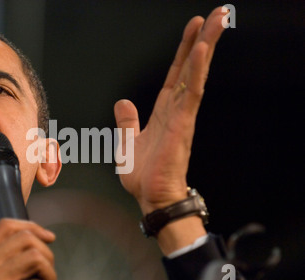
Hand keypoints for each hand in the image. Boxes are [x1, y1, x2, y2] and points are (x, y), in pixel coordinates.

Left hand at [115, 7, 226, 214]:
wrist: (151, 199)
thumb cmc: (144, 176)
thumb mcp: (128, 144)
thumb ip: (128, 122)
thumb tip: (122, 102)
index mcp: (163, 112)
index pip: (176, 75)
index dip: (185, 51)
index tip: (195, 28)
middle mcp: (176, 110)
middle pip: (191, 69)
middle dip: (203, 40)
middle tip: (218, 14)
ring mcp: (181, 116)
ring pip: (195, 75)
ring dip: (206, 46)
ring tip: (219, 20)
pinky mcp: (182, 126)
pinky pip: (190, 93)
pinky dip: (195, 71)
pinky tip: (201, 51)